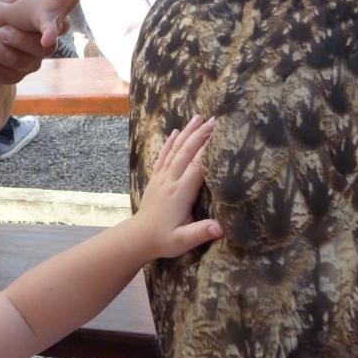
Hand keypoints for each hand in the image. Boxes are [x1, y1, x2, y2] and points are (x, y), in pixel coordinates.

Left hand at [132, 115, 222, 258]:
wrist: (138, 238)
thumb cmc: (163, 240)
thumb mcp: (183, 241)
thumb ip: (200, 233)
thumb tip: (220, 228)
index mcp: (180, 193)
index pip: (197, 166)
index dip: (208, 149)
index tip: (220, 134)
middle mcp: (170, 182)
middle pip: (186, 153)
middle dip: (200, 134)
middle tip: (214, 119)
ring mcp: (161, 179)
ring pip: (175, 150)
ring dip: (187, 133)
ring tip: (198, 117)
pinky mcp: (155, 179)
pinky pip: (163, 156)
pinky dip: (170, 142)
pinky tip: (176, 131)